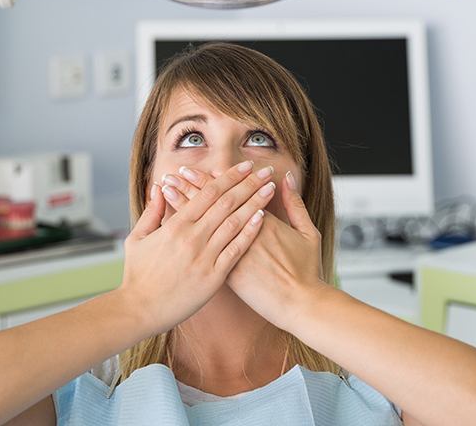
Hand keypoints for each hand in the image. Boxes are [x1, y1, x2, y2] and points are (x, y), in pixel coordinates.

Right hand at [120, 161, 276, 335]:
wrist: (139, 310)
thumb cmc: (137, 275)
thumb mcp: (138, 238)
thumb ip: (152, 211)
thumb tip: (159, 187)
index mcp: (175, 225)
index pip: (208, 193)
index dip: (229, 177)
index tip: (245, 167)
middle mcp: (192, 237)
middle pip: (227, 202)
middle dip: (249, 184)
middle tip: (266, 171)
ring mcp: (204, 256)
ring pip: (235, 223)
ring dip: (255, 203)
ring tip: (270, 189)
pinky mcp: (213, 277)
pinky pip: (236, 250)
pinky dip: (249, 232)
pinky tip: (262, 219)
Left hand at [160, 166, 327, 330]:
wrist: (300, 305)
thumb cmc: (307, 270)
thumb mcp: (307, 233)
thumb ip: (295, 204)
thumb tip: (287, 178)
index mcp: (262, 221)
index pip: (231, 194)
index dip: (211, 180)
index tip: (195, 169)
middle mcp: (243, 235)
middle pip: (212, 205)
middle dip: (192, 186)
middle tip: (175, 172)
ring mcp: (233, 255)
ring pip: (203, 225)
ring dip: (184, 205)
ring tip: (168, 189)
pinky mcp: (226, 274)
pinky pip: (201, 251)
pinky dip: (188, 237)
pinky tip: (173, 225)